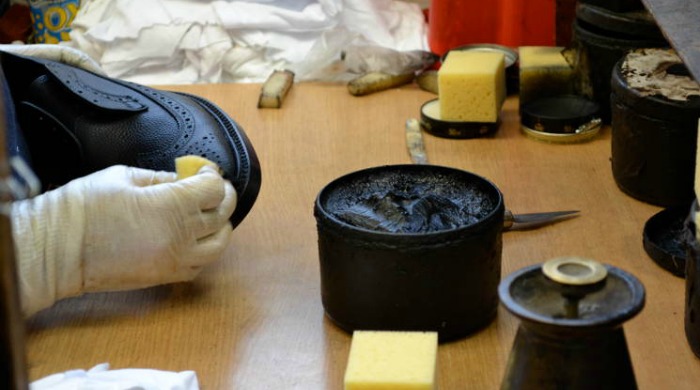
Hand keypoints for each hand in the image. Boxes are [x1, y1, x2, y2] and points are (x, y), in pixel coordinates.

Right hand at [11, 165, 236, 315]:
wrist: (56, 250)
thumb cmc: (82, 208)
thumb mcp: (124, 176)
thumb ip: (162, 177)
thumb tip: (184, 177)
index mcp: (172, 205)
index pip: (214, 189)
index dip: (213, 175)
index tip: (204, 169)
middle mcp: (181, 235)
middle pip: (223, 215)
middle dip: (223, 197)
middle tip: (212, 188)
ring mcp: (175, 260)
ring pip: (219, 245)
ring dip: (220, 227)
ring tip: (207, 214)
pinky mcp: (165, 277)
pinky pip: (200, 265)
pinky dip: (205, 250)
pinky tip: (193, 238)